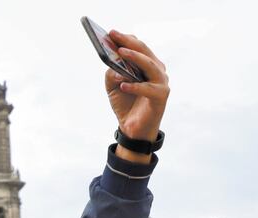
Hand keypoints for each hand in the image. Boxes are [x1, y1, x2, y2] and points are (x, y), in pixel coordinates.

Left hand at [105, 30, 169, 154]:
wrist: (132, 129)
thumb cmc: (125, 105)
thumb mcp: (113, 87)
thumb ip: (112, 74)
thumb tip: (113, 65)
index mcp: (147, 65)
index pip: (139, 47)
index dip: (125, 39)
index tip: (110, 33)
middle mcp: (157, 70)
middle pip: (145, 52)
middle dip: (128, 43)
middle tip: (114, 36)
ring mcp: (161, 82)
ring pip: (150, 65)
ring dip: (135, 58)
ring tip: (120, 53)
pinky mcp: (161, 97)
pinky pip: (148, 88)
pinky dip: (135, 86)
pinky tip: (122, 85)